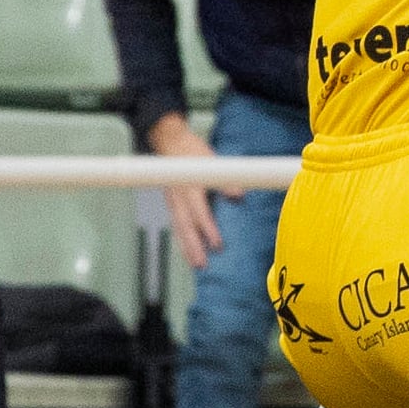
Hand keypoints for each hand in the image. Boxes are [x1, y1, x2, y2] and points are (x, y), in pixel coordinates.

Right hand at [147, 113, 222, 269]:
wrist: (169, 142)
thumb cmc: (193, 152)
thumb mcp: (212, 162)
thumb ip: (226, 181)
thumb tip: (239, 196)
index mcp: (190, 187)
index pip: (200, 214)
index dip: (208, 230)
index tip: (217, 245)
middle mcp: (179, 198)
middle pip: (186, 227)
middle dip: (194, 247)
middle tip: (202, 264)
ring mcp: (173, 201)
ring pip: (179, 228)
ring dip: (187, 248)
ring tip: (195, 265)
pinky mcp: (171, 203)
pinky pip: (176, 224)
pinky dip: (182, 239)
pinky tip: (188, 251)